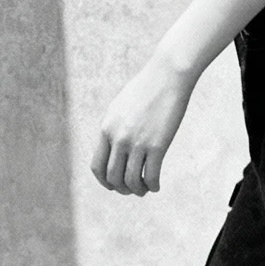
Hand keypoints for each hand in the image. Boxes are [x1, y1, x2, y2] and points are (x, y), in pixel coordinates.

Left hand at [90, 52, 194, 194]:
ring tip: (145, 189)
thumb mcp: (120, 107)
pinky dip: (153, 186)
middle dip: (122, 189)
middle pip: (113, 178)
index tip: (114, 185)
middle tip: (132, 189)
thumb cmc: (145, 89)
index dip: (104, 181)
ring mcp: (137, 143)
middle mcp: (118, 138)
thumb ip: (114, 128)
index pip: (97, 167)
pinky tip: (156, 186)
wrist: (167, 75)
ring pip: (131, 181)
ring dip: (138, 190)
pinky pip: (150, 176)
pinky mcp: (157, 145)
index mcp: (106, 129)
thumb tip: (113, 148)